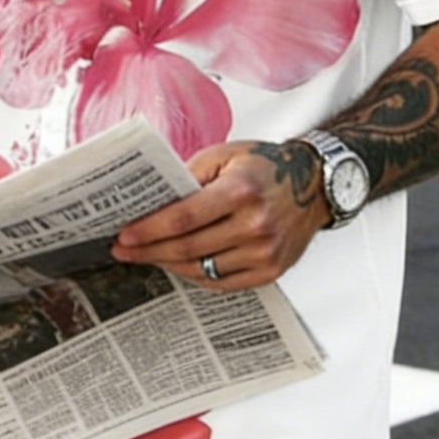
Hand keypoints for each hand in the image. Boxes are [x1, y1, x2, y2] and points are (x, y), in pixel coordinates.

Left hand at [111, 139, 325, 289]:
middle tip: (123, 250)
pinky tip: (178, 264)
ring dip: (168, 265)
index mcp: (241, 191)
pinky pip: (221, 282)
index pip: (184, 217)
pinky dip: (195, 275)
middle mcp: (255, 224)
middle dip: (149, 251)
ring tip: (147, 256)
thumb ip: (189, 175)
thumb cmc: (267, 167)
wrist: (316, 185)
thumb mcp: (226, 155)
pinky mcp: (271, 271)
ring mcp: (265, 252)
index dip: (149, 230)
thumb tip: (151, 201)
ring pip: (202, 269)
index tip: (123, 236)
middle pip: (189, 247)